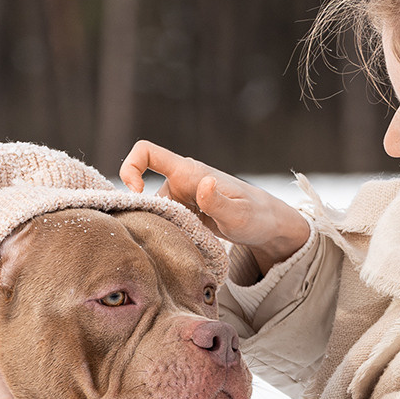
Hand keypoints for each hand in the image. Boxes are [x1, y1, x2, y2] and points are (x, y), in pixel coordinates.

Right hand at [119, 140, 310, 272]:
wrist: (268, 226)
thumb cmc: (257, 216)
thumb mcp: (239, 215)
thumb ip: (218, 201)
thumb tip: (203, 183)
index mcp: (189, 173)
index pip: (147, 152)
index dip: (130, 167)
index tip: (137, 195)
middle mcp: (181, 181)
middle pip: (145, 192)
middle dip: (148, 215)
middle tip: (170, 238)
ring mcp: (182, 197)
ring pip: (155, 210)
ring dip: (162, 229)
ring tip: (187, 244)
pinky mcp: (185, 212)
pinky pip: (165, 221)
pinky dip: (169, 234)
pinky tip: (187, 246)